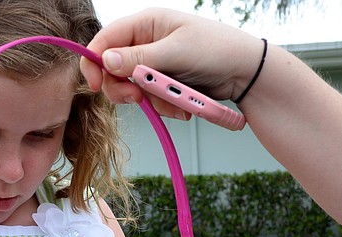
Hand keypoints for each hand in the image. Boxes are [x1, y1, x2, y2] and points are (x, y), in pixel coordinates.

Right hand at [82, 8, 261, 111]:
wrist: (246, 71)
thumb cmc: (216, 50)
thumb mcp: (176, 52)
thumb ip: (140, 59)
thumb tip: (106, 60)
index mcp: (146, 23)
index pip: (105, 40)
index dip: (95, 62)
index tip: (96, 85)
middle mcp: (146, 42)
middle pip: (113, 69)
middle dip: (124, 88)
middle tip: (138, 99)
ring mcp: (156, 63)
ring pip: (132, 89)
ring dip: (150, 102)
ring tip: (174, 103)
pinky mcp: (165, 82)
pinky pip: (151, 99)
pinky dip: (163, 107)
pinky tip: (182, 108)